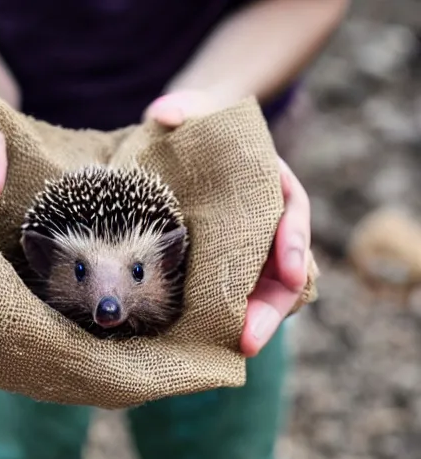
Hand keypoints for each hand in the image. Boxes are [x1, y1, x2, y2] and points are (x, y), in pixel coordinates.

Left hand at [144, 92, 309, 356]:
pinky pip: (226, 305)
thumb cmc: (188, 129)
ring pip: (259, 295)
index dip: (292, 243)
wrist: (169, 153)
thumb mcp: (189, 109)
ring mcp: (243, 253)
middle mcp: (263, 225)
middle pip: (281, 270)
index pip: (291, 214)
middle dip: (271, 307)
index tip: (287, 268)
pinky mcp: (216, 275)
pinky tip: (209, 351)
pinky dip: (221, 327)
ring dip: (252, 326)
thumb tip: (165, 114)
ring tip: (237, 352)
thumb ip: (183, 107)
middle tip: (251, 340)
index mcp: (269, 186)